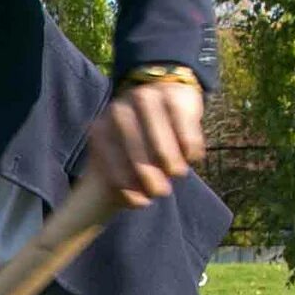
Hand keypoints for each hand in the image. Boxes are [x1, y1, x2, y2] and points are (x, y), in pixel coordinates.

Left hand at [84, 66, 204, 207]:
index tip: (139, 200)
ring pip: (159, 138)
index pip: (108, 156)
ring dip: (170, 161)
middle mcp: (120, 109)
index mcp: (102, 125)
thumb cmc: (139, 137)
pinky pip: (182, 126)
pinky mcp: (173, 96)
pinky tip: (192, 157)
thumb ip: (121, 177)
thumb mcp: (120, 152)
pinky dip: (189, 145)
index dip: (124, 179)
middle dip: (148, 174)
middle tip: (162, 191)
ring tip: (177, 173)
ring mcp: (146, 99)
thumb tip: (136, 201)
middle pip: (134, 148)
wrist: (160, 93)